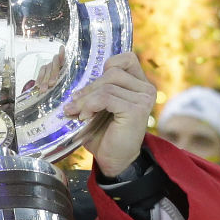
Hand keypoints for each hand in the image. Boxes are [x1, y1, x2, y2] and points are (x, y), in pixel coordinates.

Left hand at [62, 53, 155, 177]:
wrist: (114, 160)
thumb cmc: (106, 133)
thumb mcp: (99, 106)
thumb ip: (96, 90)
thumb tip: (74, 81)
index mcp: (140, 85)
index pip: (127, 59)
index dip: (108, 65)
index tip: (91, 84)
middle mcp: (146, 90)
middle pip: (112, 72)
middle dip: (88, 87)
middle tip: (73, 103)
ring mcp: (143, 99)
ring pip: (106, 86)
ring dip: (85, 99)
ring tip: (76, 112)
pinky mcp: (136, 110)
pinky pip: (105, 97)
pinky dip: (90, 106)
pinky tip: (85, 117)